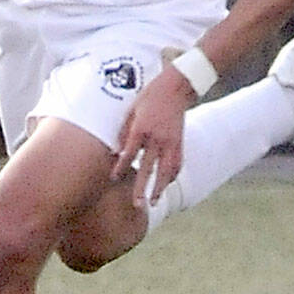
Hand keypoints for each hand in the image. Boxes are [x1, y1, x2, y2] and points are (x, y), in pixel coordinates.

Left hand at [110, 64, 197, 207]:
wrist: (176, 87)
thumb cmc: (149, 97)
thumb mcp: (131, 110)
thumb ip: (124, 131)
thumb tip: (116, 151)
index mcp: (142, 129)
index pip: (130, 154)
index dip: (121, 166)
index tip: (114, 178)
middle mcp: (157, 138)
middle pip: (149, 168)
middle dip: (143, 188)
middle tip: (138, 205)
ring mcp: (171, 142)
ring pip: (166, 171)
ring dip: (161, 188)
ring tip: (154, 202)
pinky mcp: (180, 142)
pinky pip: (177, 163)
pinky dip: (172, 176)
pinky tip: (166, 184)